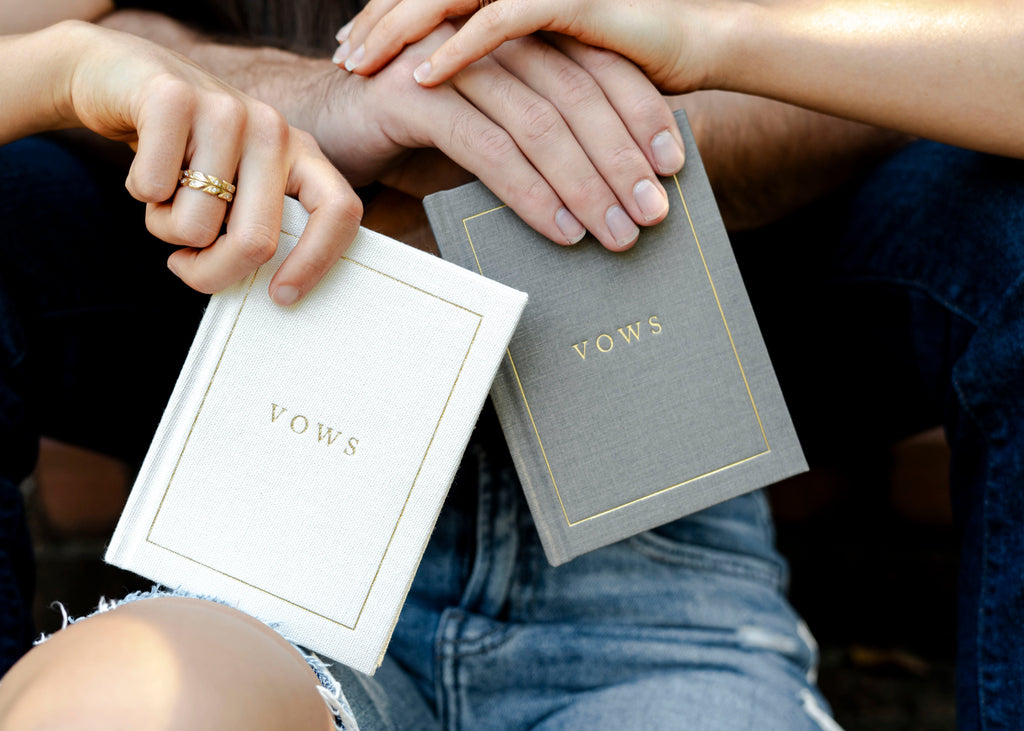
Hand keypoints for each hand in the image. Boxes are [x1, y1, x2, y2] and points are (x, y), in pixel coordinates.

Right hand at [50, 22, 361, 304]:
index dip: (316, 262)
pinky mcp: (171, 99)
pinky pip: (152, 190)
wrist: (120, 74)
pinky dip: (138, 193)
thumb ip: (258, 225)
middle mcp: (273, 128)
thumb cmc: (185, 151)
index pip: (339, 211)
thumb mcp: (237, 185)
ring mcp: (226, 109)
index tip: (280, 296)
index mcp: (300, 153)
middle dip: (212, 271)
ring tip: (166, 193)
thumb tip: (266, 293)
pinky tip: (143, 162)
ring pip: (196, 226)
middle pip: (257, 241)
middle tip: (185, 263)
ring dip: (165, 227)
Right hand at [323, 24, 684, 250]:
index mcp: (517, 37)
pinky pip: (488, 146)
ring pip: (538, 122)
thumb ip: (536, 137)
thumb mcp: (488, 129)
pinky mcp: (415, 93)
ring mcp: (451, 60)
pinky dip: (529, 191)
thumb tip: (604, 184)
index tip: (673, 168)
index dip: (640, 116)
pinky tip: (558, 230)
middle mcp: (490, 37)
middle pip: (577, 95)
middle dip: (622, 160)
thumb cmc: (415, 135)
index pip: (596, 69)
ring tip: (614, 233)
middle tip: (653, 214)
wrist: (326, 122)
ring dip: (584, 184)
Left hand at [335, 0, 722, 91]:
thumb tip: (467, 105)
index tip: (351, 49)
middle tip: (342, 58)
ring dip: (401, 31)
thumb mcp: (550, 70)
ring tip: (361, 66)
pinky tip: (424, 77)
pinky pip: (500, 22)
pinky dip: (460, 50)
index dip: (389, 15)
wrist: (697, 48)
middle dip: (379, 21)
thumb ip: (508, 71)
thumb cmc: (626, 67)